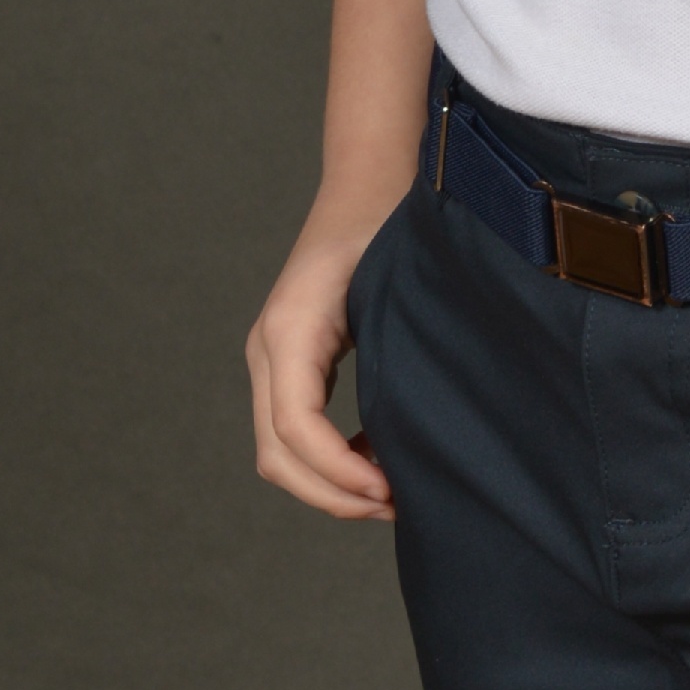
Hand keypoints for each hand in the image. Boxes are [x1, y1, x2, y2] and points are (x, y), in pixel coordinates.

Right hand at [245, 214, 397, 521]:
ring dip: (328, 484)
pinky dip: (327, 461)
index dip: (339, 472)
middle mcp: (270, 347)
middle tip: (396, 507)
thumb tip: (420, 433)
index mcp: (290, 329)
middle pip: (277, 454)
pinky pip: (293, 430)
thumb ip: (397, 351)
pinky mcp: (291, 361)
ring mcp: (274, 356)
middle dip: (332, 495)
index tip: (389, 491)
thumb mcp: (396, 285)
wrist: (369, 182)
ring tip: (390, 493)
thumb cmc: (389, 224)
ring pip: (279, 450)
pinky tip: (376, 460)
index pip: (295, 427)